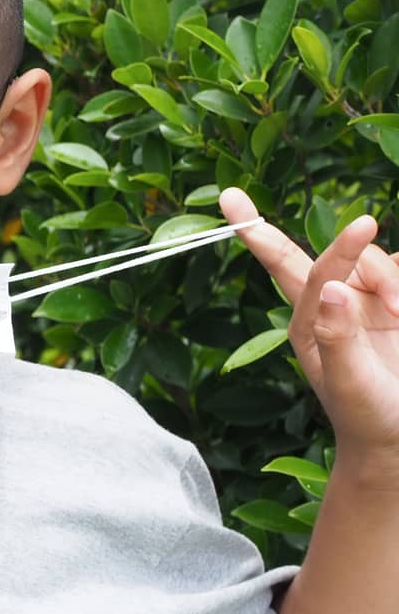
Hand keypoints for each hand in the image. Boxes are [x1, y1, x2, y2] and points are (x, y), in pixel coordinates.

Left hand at [220, 186, 398, 456]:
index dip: (253, 229)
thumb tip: (329, 288)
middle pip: (342, 255)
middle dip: (357, 255)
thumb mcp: (350, 382)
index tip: (231, 197)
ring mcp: (367, 300)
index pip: (280, 262)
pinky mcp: (396, 303)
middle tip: (381, 270)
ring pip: (382, 260)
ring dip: (394, 282)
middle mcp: (332, 301)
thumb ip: (339, 336)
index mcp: (306, 318)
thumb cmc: (368, 416)